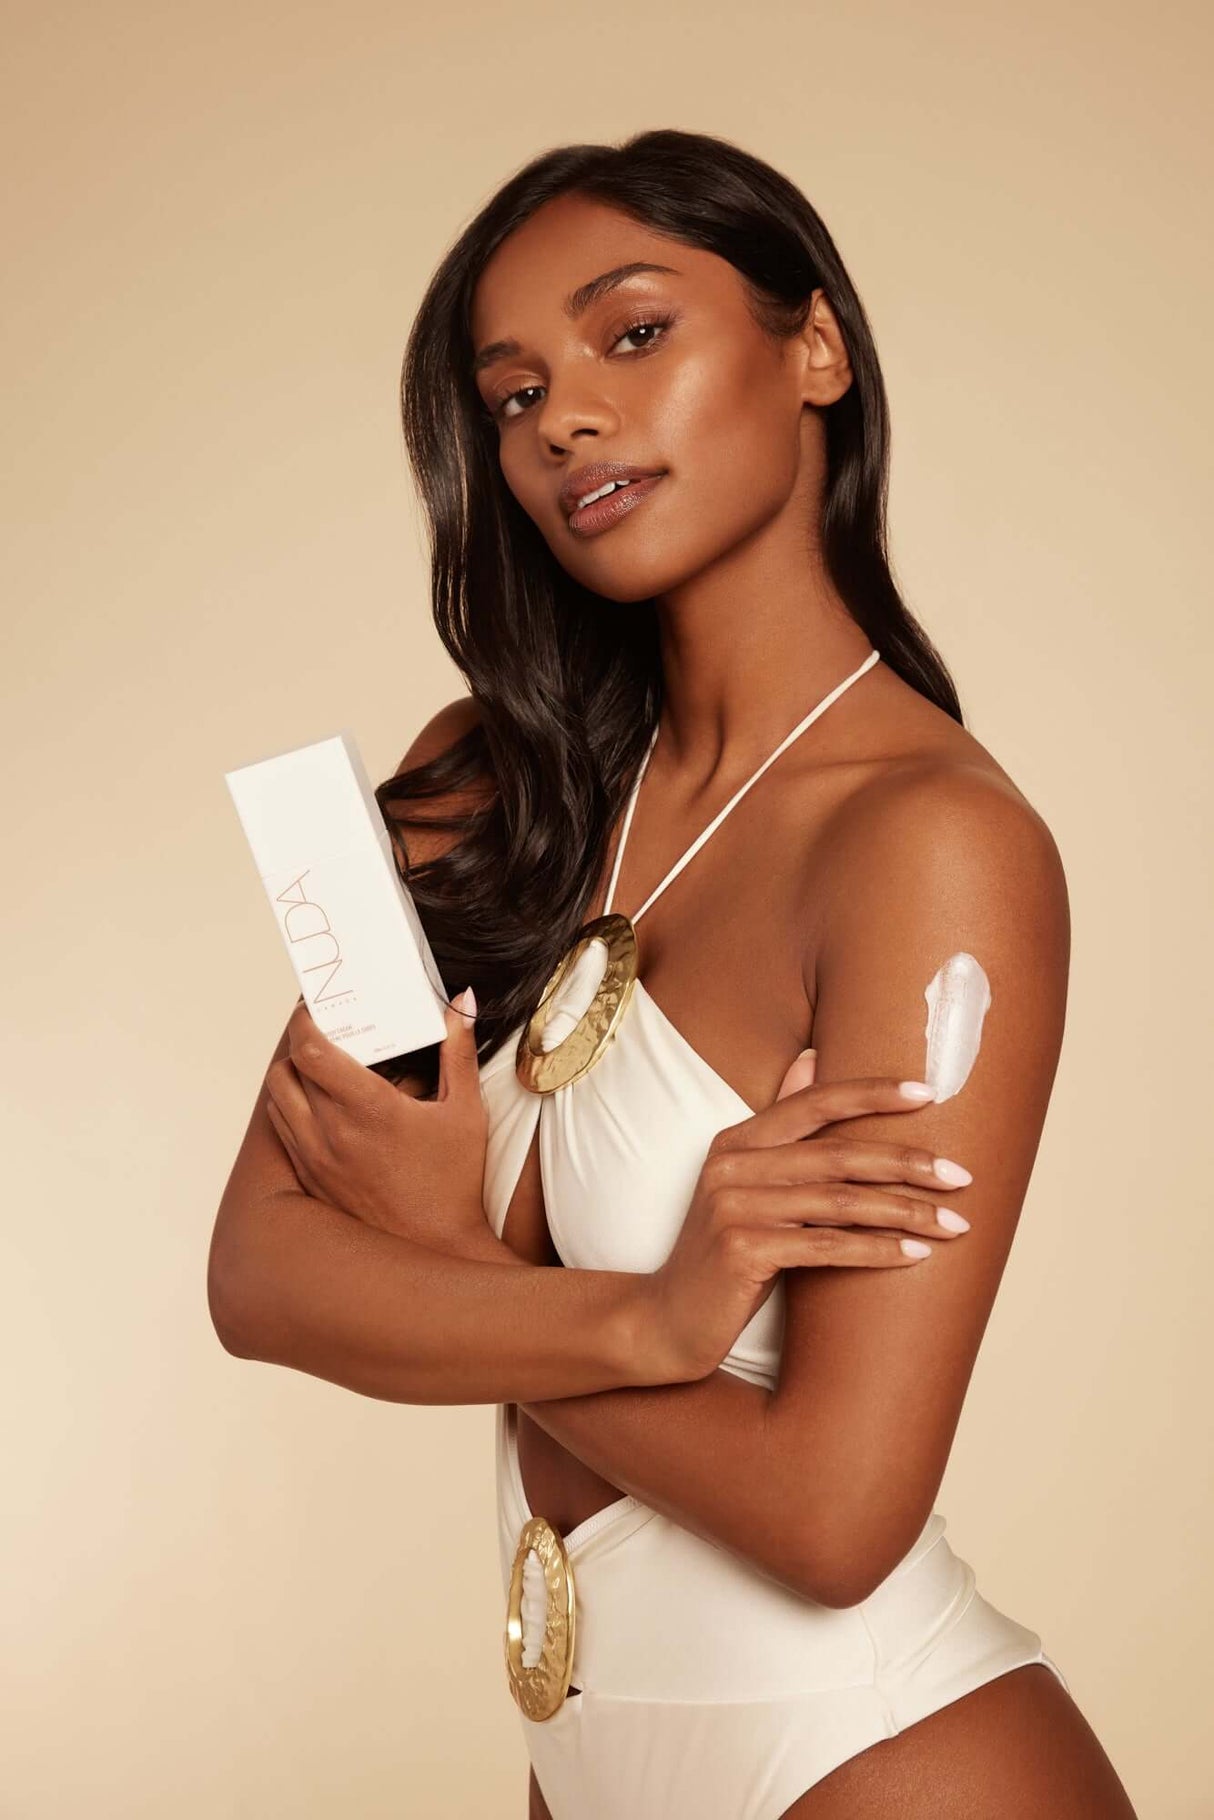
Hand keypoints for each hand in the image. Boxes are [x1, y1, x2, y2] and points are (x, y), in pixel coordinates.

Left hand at [263, 990, 489, 1250]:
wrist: (436, 1247)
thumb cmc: (453, 1183)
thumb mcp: (466, 1111)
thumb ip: (459, 1050)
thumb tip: (462, 1002)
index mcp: (369, 1109)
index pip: (310, 1051)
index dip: (303, 1021)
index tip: (312, 1007)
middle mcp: (332, 1133)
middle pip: (285, 1071)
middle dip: (297, 1044)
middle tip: (319, 1030)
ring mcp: (316, 1160)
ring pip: (277, 1101)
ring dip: (290, 1076)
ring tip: (316, 1065)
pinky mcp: (311, 1180)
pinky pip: (283, 1132)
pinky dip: (290, 1109)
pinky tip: (317, 1105)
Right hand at [648, 1049, 973, 1380]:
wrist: (668, 1317)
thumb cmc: (721, 1250)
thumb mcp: (744, 1181)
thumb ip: (779, 1124)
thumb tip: (812, 1057)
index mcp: (737, 1140)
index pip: (814, 1102)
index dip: (872, 1093)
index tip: (928, 1094)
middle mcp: (732, 1165)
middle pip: (838, 1153)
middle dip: (907, 1162)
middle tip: (961, 1176)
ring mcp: (734, 1206)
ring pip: (841, 1202)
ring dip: (906, 1212)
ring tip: (954, 1224)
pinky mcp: (743, 1250)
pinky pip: (827, 1246)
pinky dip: (877, 1250)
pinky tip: (916, 1255)